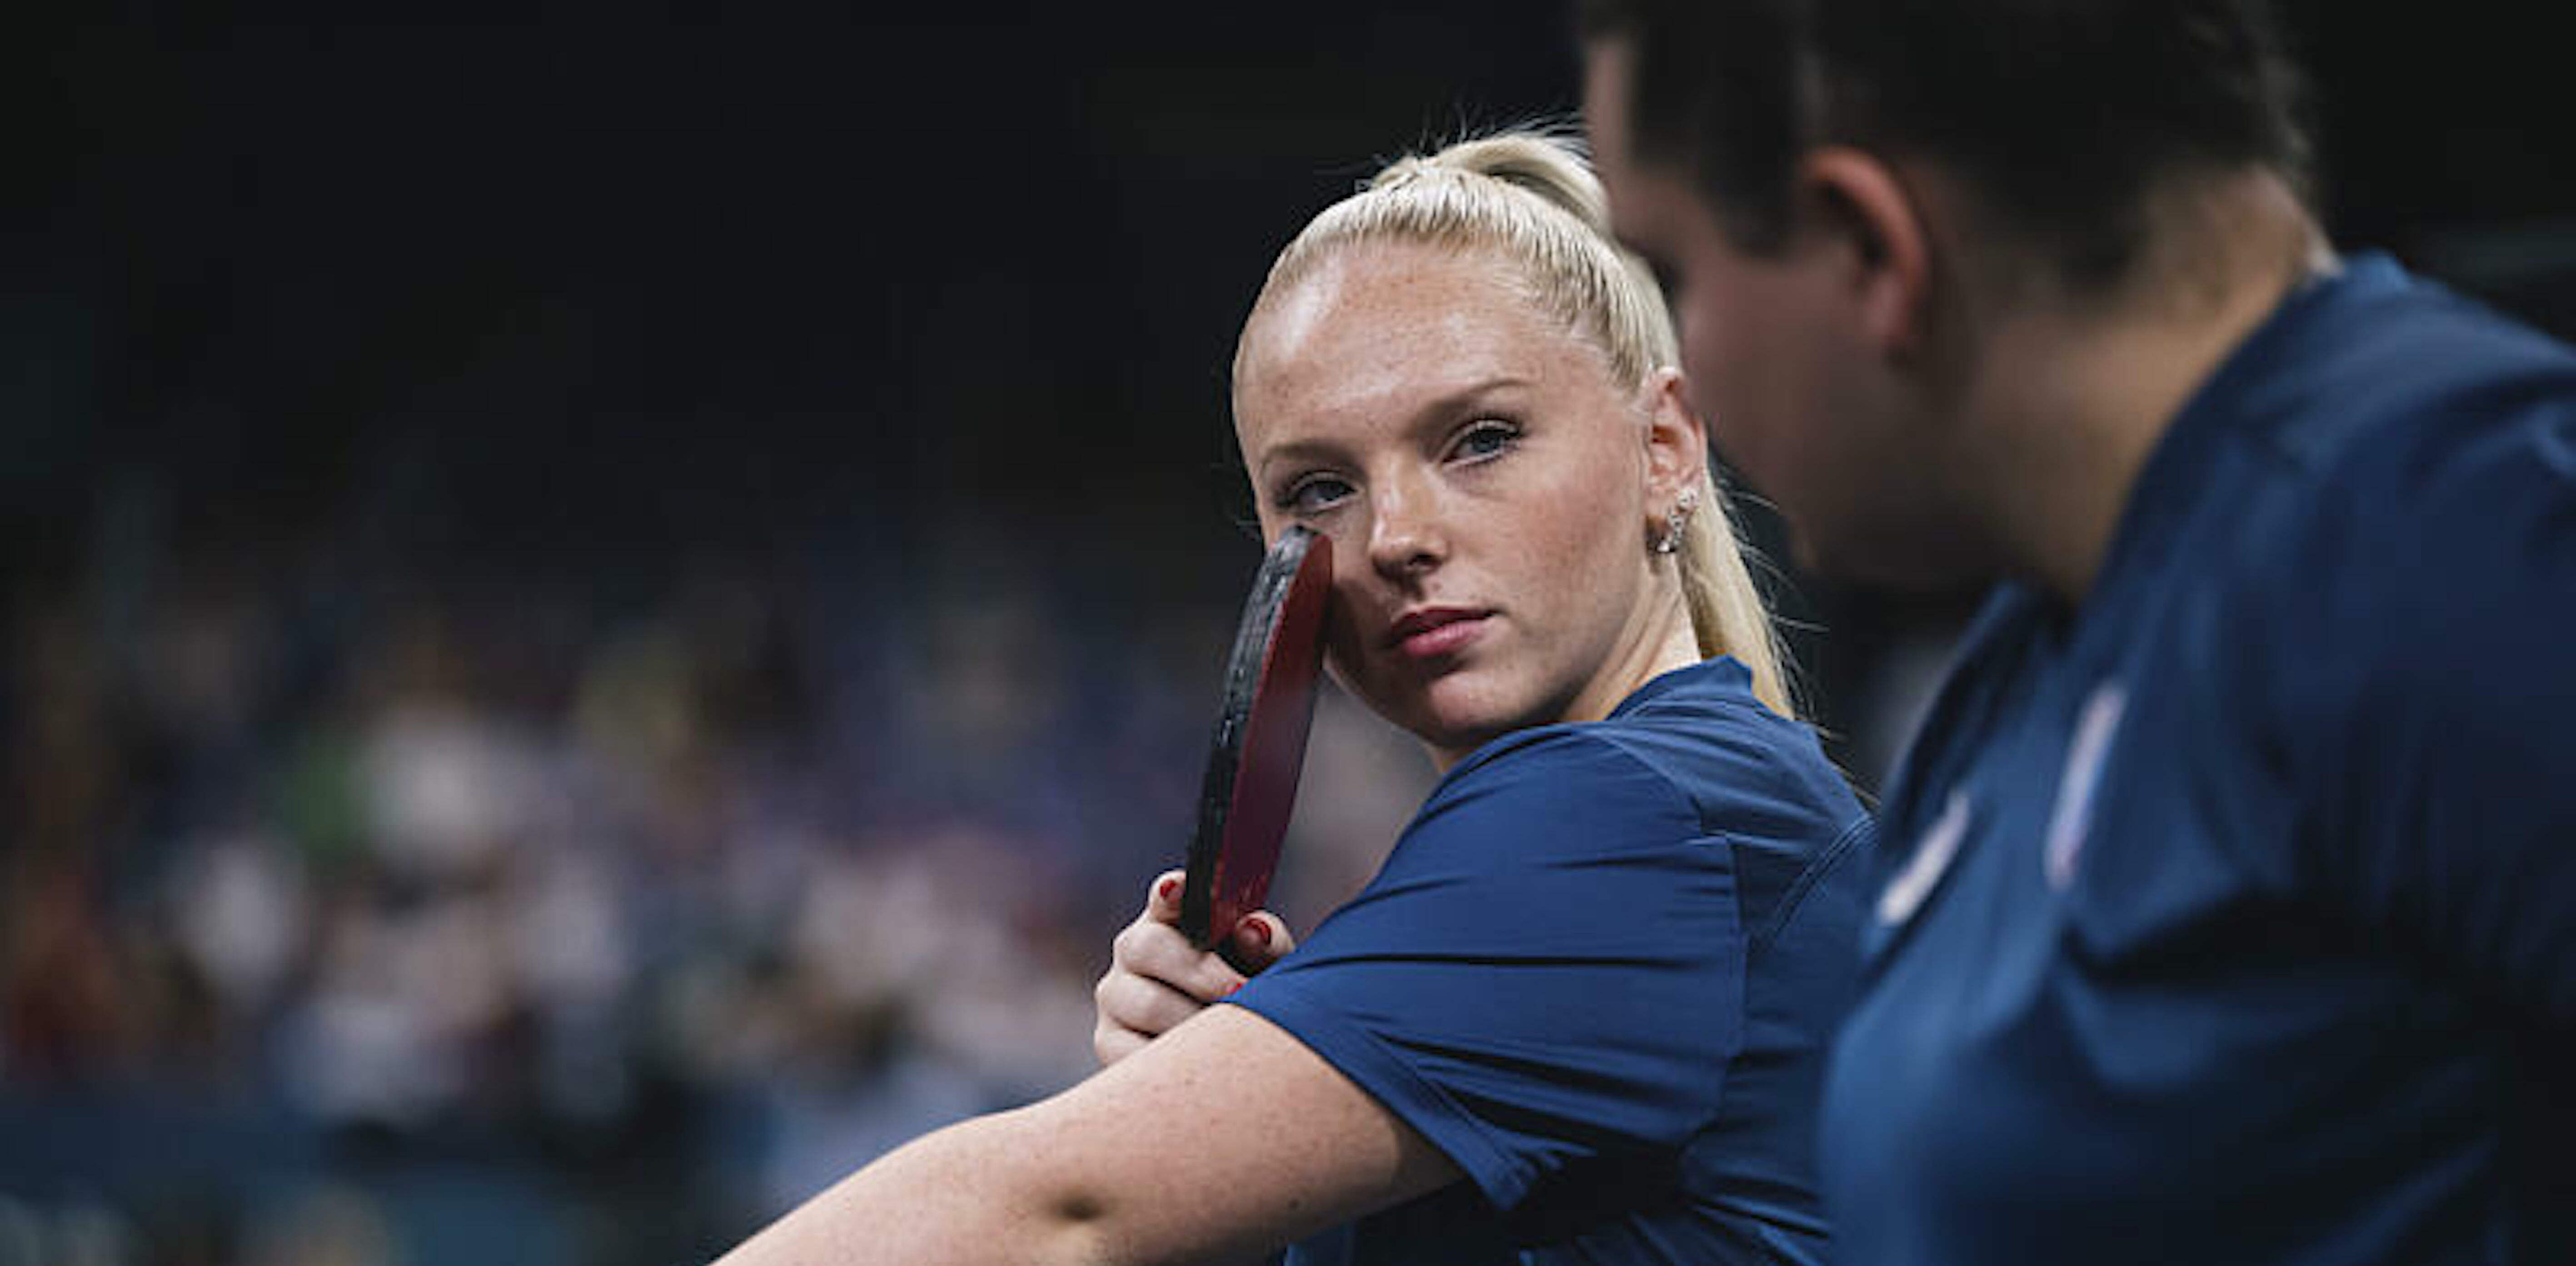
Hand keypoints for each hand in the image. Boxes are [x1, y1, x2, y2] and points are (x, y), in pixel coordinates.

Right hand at [1093, 869, 1295, 1066]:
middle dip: (1200, 971)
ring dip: (1192, 1020)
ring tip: (1226, 1038)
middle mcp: (1135, 949)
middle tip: (1240, 990)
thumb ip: (1267, 943)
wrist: (1234, 1054)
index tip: (1179, 890)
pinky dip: (1170, 1058)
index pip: (1164, 896)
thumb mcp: (1269, 967)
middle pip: (1148, 946)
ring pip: (1146, 1003)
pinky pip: (1132, 1051)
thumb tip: (1252, 931)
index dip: (1170, 892)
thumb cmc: (1250, 994)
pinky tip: (1197, 1064)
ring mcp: (1117, 995)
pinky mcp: (1109, 1041)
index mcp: (1170, 917)